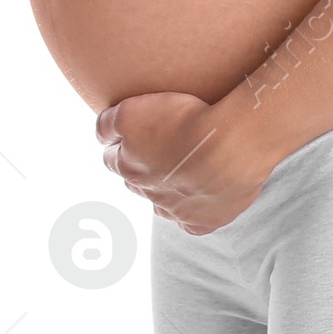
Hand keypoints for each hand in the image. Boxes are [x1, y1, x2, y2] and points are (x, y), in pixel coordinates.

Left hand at [96, 92, 272, 235]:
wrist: (231, 145)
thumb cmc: (184, 120)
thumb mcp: (130, 110)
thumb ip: (107, 124)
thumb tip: (101, 137)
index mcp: (128, 166)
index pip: (112, 158)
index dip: (122, 144)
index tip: (137, 131)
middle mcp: (148, 193)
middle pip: (136, 181)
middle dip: (143, 166)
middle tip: (164, 145)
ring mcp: (176, 211)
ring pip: (164, 203)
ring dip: (169, 188)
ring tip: (187, 166)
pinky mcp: (203, 222)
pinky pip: (193, 223)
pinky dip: (195, 211)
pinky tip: (204, 194)